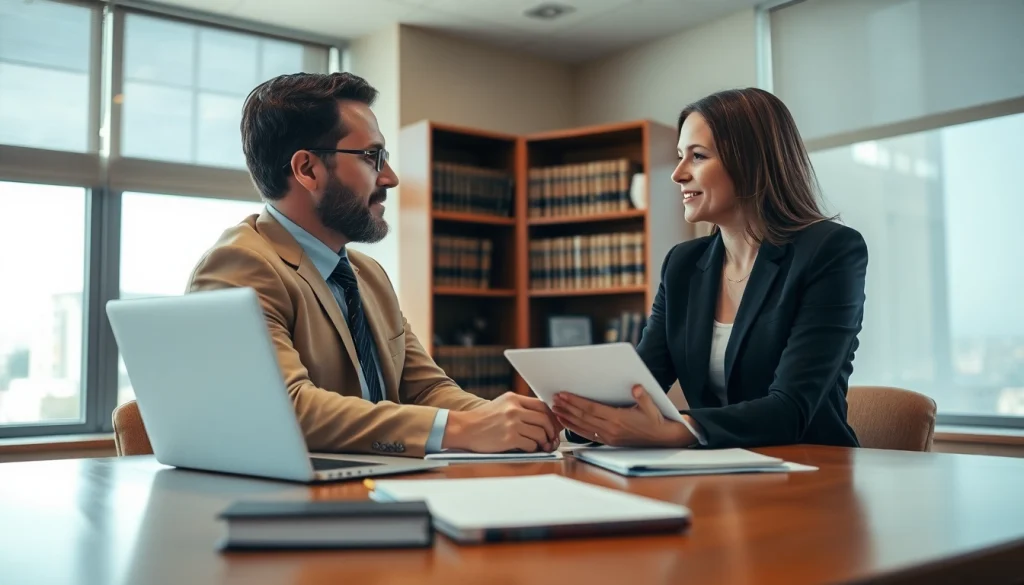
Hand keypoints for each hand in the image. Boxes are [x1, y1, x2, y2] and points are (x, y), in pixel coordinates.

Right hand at [443, 392, 561, 452]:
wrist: (464, 428)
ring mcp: (512, 423)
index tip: (554, 424)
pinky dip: (533, 448)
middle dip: (552, 431)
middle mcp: (514, 409)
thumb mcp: (501, 405)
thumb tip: (541, 418)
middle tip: (551, 438)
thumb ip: (519, 408)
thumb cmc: (482, 419)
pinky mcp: (509, 438)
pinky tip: (529, 449)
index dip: (551, 416)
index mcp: (513, 398)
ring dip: (544, 441)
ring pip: (540, 433)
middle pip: (544, 419)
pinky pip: (531, 444)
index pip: (541, 405)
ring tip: (542, 446)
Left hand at [552, 385, 695, 447]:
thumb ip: (643, 397)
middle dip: (567, 407)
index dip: (575, 402)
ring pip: (582, 426)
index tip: (563, 394)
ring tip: (555, 409)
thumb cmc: (656, 420)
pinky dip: (574, 428)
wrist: (663, 439)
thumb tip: (636, 387)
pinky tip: (566, 421)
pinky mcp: (608, 441)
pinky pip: (587, 434)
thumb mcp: (652, 406)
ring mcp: (608, 437)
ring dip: (567, 417)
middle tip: (553, 398)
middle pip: (583, 417)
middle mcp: (611, 429)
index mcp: (619, 419)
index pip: (591, 409)